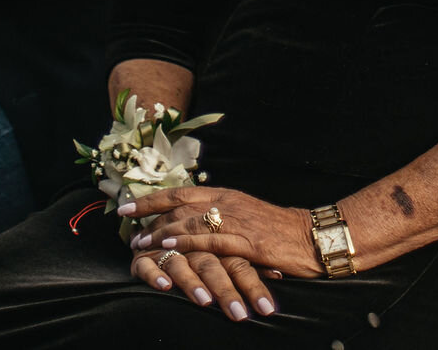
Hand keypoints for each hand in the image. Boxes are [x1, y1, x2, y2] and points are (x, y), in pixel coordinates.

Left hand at [125, 186, 319, 317]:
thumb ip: (220, 217)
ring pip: (190, 221)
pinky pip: (211, 239)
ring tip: (141, 243)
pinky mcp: (246, 241)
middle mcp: (227, 203)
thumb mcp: (246, 217)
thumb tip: (191, 225)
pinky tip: (171, 246)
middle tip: (126, 224)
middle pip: (179, 203)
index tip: (127, 207)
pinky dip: (188, 241)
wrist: (311, 237)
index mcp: (226, 195)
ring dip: (162, 232)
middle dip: (148, 212)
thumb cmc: (279, 231)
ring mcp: (237, 220)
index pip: (181, 192)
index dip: (152, 199)